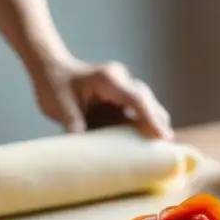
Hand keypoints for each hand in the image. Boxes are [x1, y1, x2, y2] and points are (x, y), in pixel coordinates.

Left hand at [29, 58, 172, 139]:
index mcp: (108, 79)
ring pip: (146, 106)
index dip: (151, 118)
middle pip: (146, 101)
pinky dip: (142, 126)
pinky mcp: (120, 100)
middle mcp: (120, 81)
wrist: (51, 71)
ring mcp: (122, 89)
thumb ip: (71, 122)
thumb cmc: (55, 85)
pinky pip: (136, 112)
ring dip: (152, 124)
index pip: (136, 98)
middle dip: (158, 122)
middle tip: (167, 146)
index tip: (163, 136)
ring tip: (161, 148)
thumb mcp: (59, 105)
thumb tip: (80, 144)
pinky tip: (145, 143)